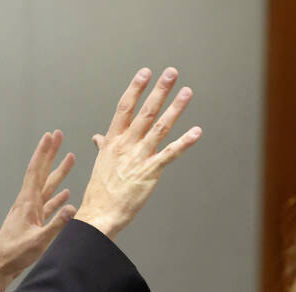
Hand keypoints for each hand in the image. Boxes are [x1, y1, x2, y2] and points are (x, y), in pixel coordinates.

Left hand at [0, 130, 75, 291]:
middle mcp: (28, 203)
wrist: (1, 267)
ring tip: (70, 159)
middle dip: (50, 154)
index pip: (36, 172)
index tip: (50, 136)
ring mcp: (30, 212)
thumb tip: (72, 207)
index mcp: (27, 203)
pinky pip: (48, 205)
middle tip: (58, 135)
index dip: (43, 153)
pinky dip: (57, 198)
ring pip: (47, 187)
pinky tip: (65, 194)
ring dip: (58, 173)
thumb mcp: (38, 241)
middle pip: (41, 173)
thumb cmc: (16, 255)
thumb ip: (56, 225)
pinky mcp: (33, 222)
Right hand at [76, 67, 201, 238]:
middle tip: (171, 73)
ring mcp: (139, 158)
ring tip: (186, 92)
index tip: (145, 73)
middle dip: (159, 91)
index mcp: (112, 141)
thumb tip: (98, 137)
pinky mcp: (150, 172)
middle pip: (145, 112)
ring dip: (175, 108)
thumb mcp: (101, 163)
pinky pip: (170, 154)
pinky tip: (196, 132)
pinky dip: (184, 142)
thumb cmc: (100, 191)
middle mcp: (126, 145)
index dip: (135, 89)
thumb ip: (104, 145)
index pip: (124, 108)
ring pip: (160, 128)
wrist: (100, 214)